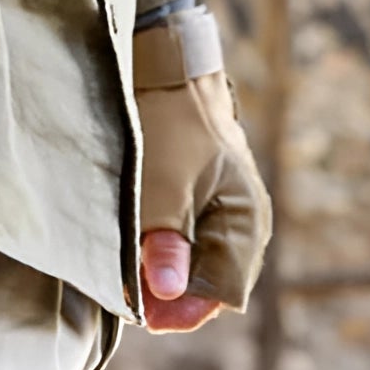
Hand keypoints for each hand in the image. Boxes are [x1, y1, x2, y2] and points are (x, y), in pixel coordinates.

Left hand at [134, 8, 272, 330]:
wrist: (164, 63)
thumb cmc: (166, 118)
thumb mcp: (160, 180)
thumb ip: (165, 237)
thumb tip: (166, 292)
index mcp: (246, 220)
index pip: (221, 292)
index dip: (179, 306)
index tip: (137, 306)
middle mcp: (244, 220)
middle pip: (210, 282)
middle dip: (169, 291)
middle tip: (123, 288)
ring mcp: (226, 208)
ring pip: (196, 261)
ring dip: (162, 268)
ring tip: (125, 266)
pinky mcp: (204, 195)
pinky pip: (187, 238)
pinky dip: (161, 246)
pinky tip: (135, 242)